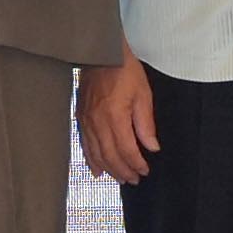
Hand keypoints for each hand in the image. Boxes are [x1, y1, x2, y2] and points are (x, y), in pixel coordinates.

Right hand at [76, 58, 156, 183]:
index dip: (136, 164)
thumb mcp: (143, 94)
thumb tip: (151, 146)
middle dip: (123, 171)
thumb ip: (146, 123)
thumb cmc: (123, 69)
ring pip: (96, 153)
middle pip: (110, 156)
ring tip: (119, 178)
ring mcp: (86, 120)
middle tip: (134, 179)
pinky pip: (84, 144)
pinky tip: (96, 169)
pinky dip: (90, 159)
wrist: (100, 52)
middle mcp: (97, 122)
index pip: (126, 150)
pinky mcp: (80, 116)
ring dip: (108, 169)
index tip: (144, 171)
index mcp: (115, 116)